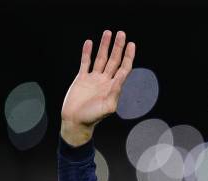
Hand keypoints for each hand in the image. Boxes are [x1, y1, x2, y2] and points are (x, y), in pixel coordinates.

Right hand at [61, 31, 135, 146]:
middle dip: (118, 47)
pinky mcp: (81, 79)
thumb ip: (115, 92)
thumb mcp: (108, 107)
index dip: (128, 56)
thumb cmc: (92, 117)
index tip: (132, 44)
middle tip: (121, 33)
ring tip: (108, 32)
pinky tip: (90, 42)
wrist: (76, 122)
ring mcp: (93, 79)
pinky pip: (85, 62)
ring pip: (100, 58)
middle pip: (114, 60)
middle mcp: (105, 81)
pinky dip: (87, 52)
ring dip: (104, 46)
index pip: (124, 68)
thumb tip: (121, 77)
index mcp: (114, 87)